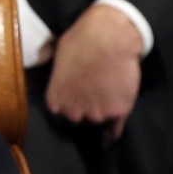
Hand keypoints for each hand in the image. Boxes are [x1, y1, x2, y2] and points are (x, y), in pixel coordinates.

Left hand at [46, 2, 144, 131]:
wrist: (110, 38)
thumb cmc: (82, 40)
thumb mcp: (59, 58)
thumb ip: (60, 78)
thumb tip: (63, 78)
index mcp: (55, 100)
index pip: (60, 113)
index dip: (70, 103)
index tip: (75, 98)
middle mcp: (73, 112)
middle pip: (80, 116)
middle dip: (85, 105)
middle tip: (94, 89)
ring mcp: (96, 113)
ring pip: (99, 117)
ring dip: (103, 108)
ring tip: (109, 89)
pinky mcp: (117, 111)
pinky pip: (115, 128)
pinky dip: (113, 132)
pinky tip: (111, 135)